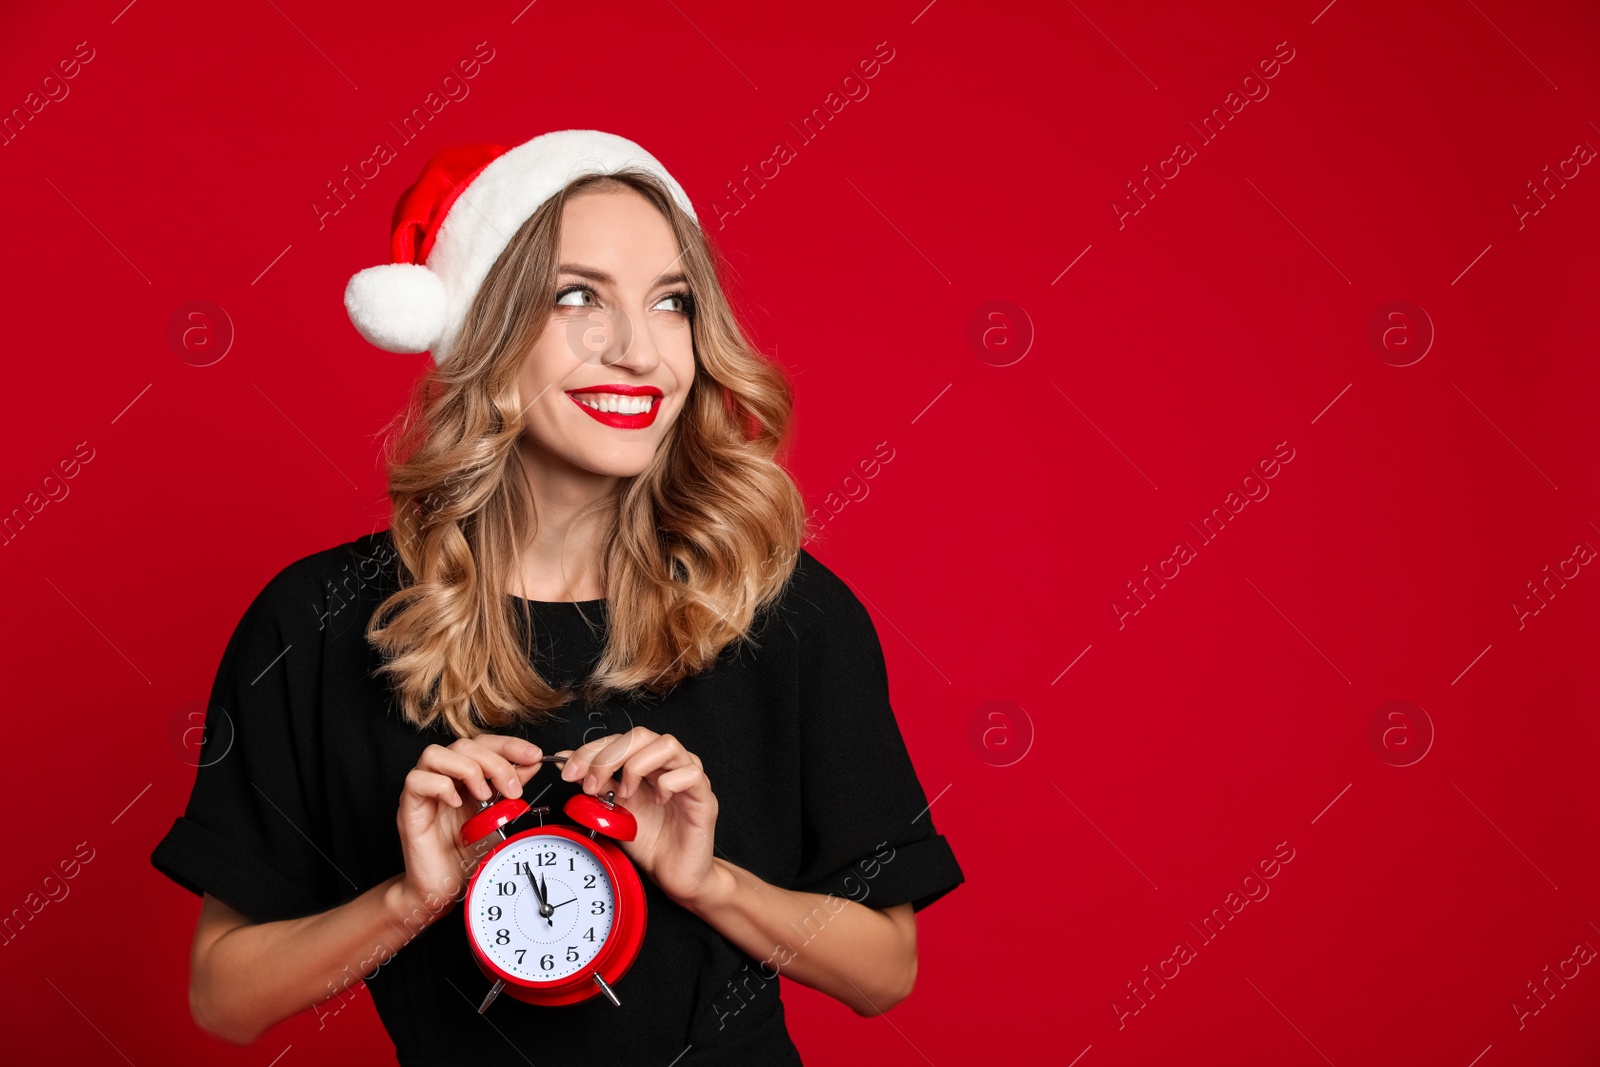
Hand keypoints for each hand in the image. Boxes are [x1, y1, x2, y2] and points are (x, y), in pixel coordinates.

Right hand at [395, 734, 546, 916]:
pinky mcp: (409, 808)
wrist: (443, 887)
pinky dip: (440, 786)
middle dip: (495, 761)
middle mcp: (442, 778)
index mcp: (464, 776)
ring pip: (435, 754)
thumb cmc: (466, 854)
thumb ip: (510, 789)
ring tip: (484, 795)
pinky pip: (416, 780)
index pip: (483, 743)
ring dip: (467, 769)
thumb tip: (531, 764)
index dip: (509, 744)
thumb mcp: (499, 817)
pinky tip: (457, 804)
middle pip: (463, 745)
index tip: (534, 755)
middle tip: (513, 788)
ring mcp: (423, 792)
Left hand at [555, 728, 719, 906]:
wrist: (672, 873)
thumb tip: (567, 764)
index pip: (618, 739)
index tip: (569, 772)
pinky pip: (690, 773)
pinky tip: (658, 801)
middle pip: (639, 735)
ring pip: (666, 744)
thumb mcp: (613, 811)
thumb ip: (596, 785)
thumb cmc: (649, 842)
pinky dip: (667, 784)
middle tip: (591, 785)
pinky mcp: (704, 797)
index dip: (591, 751)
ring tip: (626, 793)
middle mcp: (668, 765)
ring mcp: (688, 777)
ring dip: (636, 766)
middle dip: (607, 757)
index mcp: (646, 764)